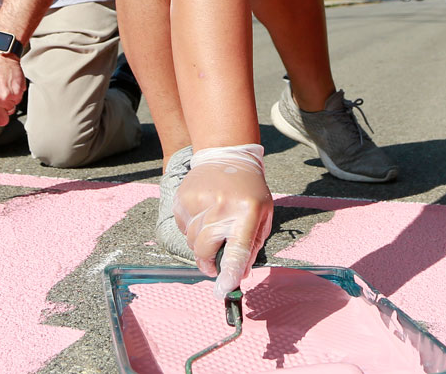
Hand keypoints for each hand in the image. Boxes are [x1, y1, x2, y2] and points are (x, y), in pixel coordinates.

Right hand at [173, 144, 273, 297]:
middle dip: (209, 263)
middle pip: (205, 251)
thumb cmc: (249, 190)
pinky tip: (202, 213)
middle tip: (214, 264)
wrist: (226, 155)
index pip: (237, 250)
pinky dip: (191, 229)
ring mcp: (199, 202)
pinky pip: (182, 228)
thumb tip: (239, 275)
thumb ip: (252, 246)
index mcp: (247, 213)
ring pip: (192, 242)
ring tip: (212, 225)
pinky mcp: (182, 199)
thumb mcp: (263, 215)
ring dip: (201, 243)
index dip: (230, 273)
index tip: (224, 289)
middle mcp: (221, 208)